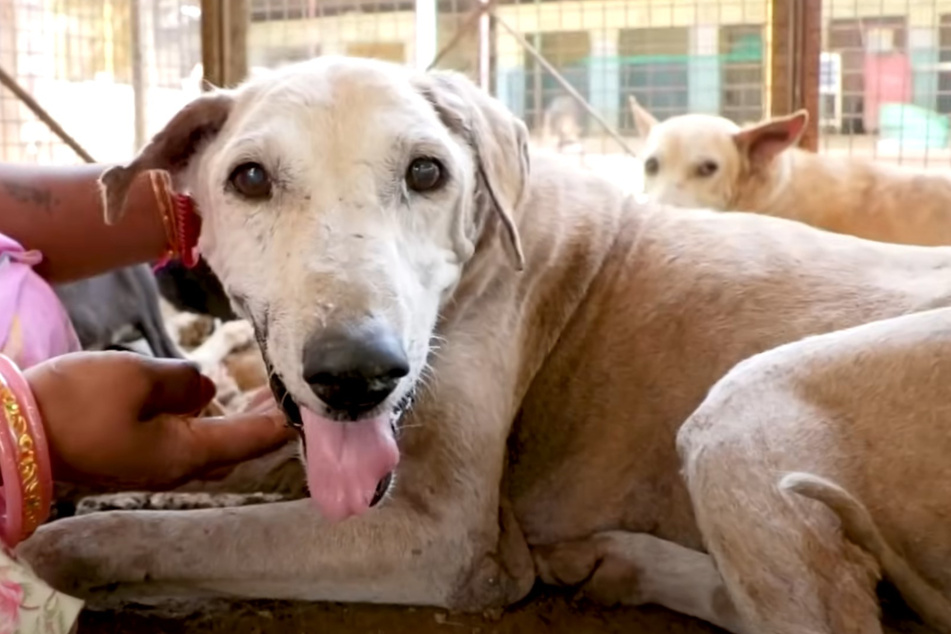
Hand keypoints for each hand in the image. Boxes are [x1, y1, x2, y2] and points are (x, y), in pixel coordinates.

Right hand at [23, 351, 293, 488]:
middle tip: (295, 394)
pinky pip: (186, 439)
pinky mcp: (136, 456)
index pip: (252, 438)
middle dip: (267, 421)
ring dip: (240, 421)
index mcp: (186, 452)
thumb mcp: (136, 378)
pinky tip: (214, 399)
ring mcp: (155, 464)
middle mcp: (178, 466)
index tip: (316, 407)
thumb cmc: (75, 404)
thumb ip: (184, 382)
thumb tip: (209, 390)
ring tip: (265, 392)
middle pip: (238, 446)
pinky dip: (211, 421)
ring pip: (213, 444)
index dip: (284, 422)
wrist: (13, 435)